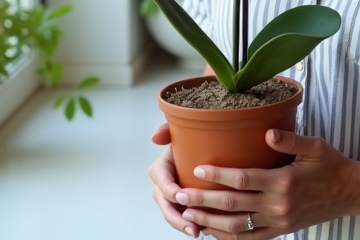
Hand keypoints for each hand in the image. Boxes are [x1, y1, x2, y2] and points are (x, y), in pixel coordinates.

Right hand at [148, 122, 203, 237]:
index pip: (161, 180)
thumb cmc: (189, 143)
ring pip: (173, 214)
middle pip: (165, 204)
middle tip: (190, 225)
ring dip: (182, 224)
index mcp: (161, 169)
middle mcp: (164, 185)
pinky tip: (202, 229)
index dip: (168, 189)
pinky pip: (184, 217)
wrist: (203, 151)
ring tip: (196, 232)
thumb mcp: (179, 133)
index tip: (179, 195)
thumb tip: (155, 137)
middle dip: (175, 217)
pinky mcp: (183, 205)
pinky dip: (191, 224)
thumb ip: (167, 130)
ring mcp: (172, 197)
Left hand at [169, 129, 359, 238]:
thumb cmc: (332, 165)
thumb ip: (289, 138)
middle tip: (179, 194)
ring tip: (188, 214)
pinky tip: (212, 231)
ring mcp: (278, 222)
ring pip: (236, 226)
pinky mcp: (281, 232)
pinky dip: (228, 237)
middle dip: (203, 200)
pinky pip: (249, 239)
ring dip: (209, 221)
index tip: (197, 169)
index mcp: (284, 182)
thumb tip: (267, 131)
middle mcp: (278, 205)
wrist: (352, 193)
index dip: (218, 175)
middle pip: (232, 205)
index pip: (243, 179)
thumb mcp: (314, 146)